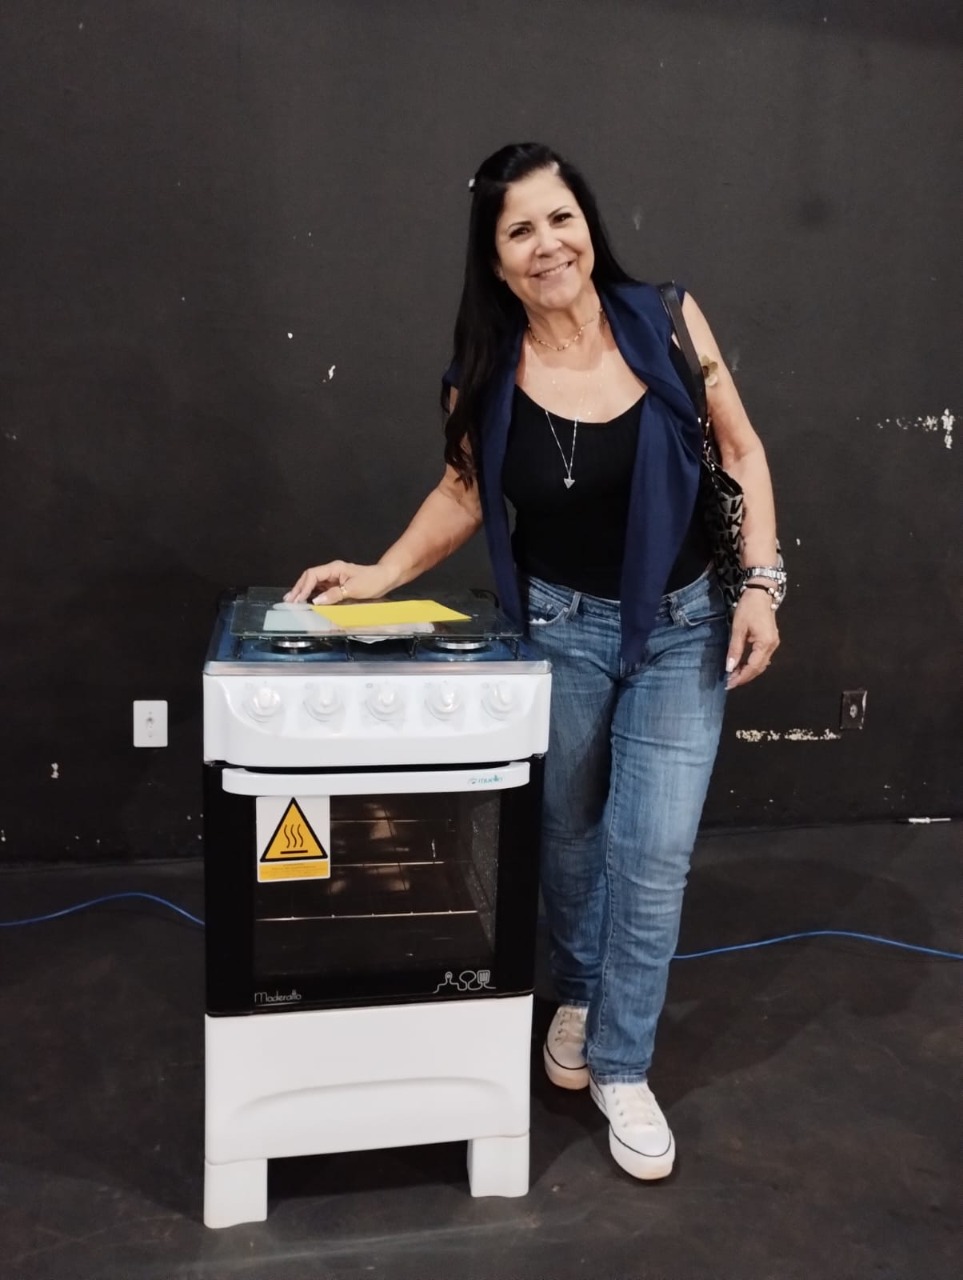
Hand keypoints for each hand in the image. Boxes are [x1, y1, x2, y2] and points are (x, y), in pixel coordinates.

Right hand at [284, 560, 398, 604]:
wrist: (385, 578)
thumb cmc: (372, 581)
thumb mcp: (354, 589)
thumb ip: (334, 594)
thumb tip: (317, 600)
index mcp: (334, 568)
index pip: (312, 575)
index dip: (303, 587)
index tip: (298, 599)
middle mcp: (332, 571)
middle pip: (309, 578)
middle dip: (298, 589)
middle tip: (289, 601)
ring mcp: (334, 578)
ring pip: (314, 583)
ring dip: (303, 592)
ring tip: (293, 602)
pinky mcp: (337, 585)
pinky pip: (321, 589)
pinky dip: (312, 595)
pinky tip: (307, 601)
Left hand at [725, 590, 779, 689]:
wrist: (761, 593)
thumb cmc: (748, 608)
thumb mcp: (738, 628)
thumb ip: (735, 649)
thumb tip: (729, 668)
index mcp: (765, 643)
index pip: (753, 666)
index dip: (741, 677)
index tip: (729, 684)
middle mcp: (772, 646)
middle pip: (759, 668)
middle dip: (744, 677)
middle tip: (729, 683)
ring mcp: (773, 644)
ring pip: (761, 664)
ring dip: (748, 671)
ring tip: (733, 676)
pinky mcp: (770, 641)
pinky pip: (762, 658)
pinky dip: (752, 664)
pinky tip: (741, 666)